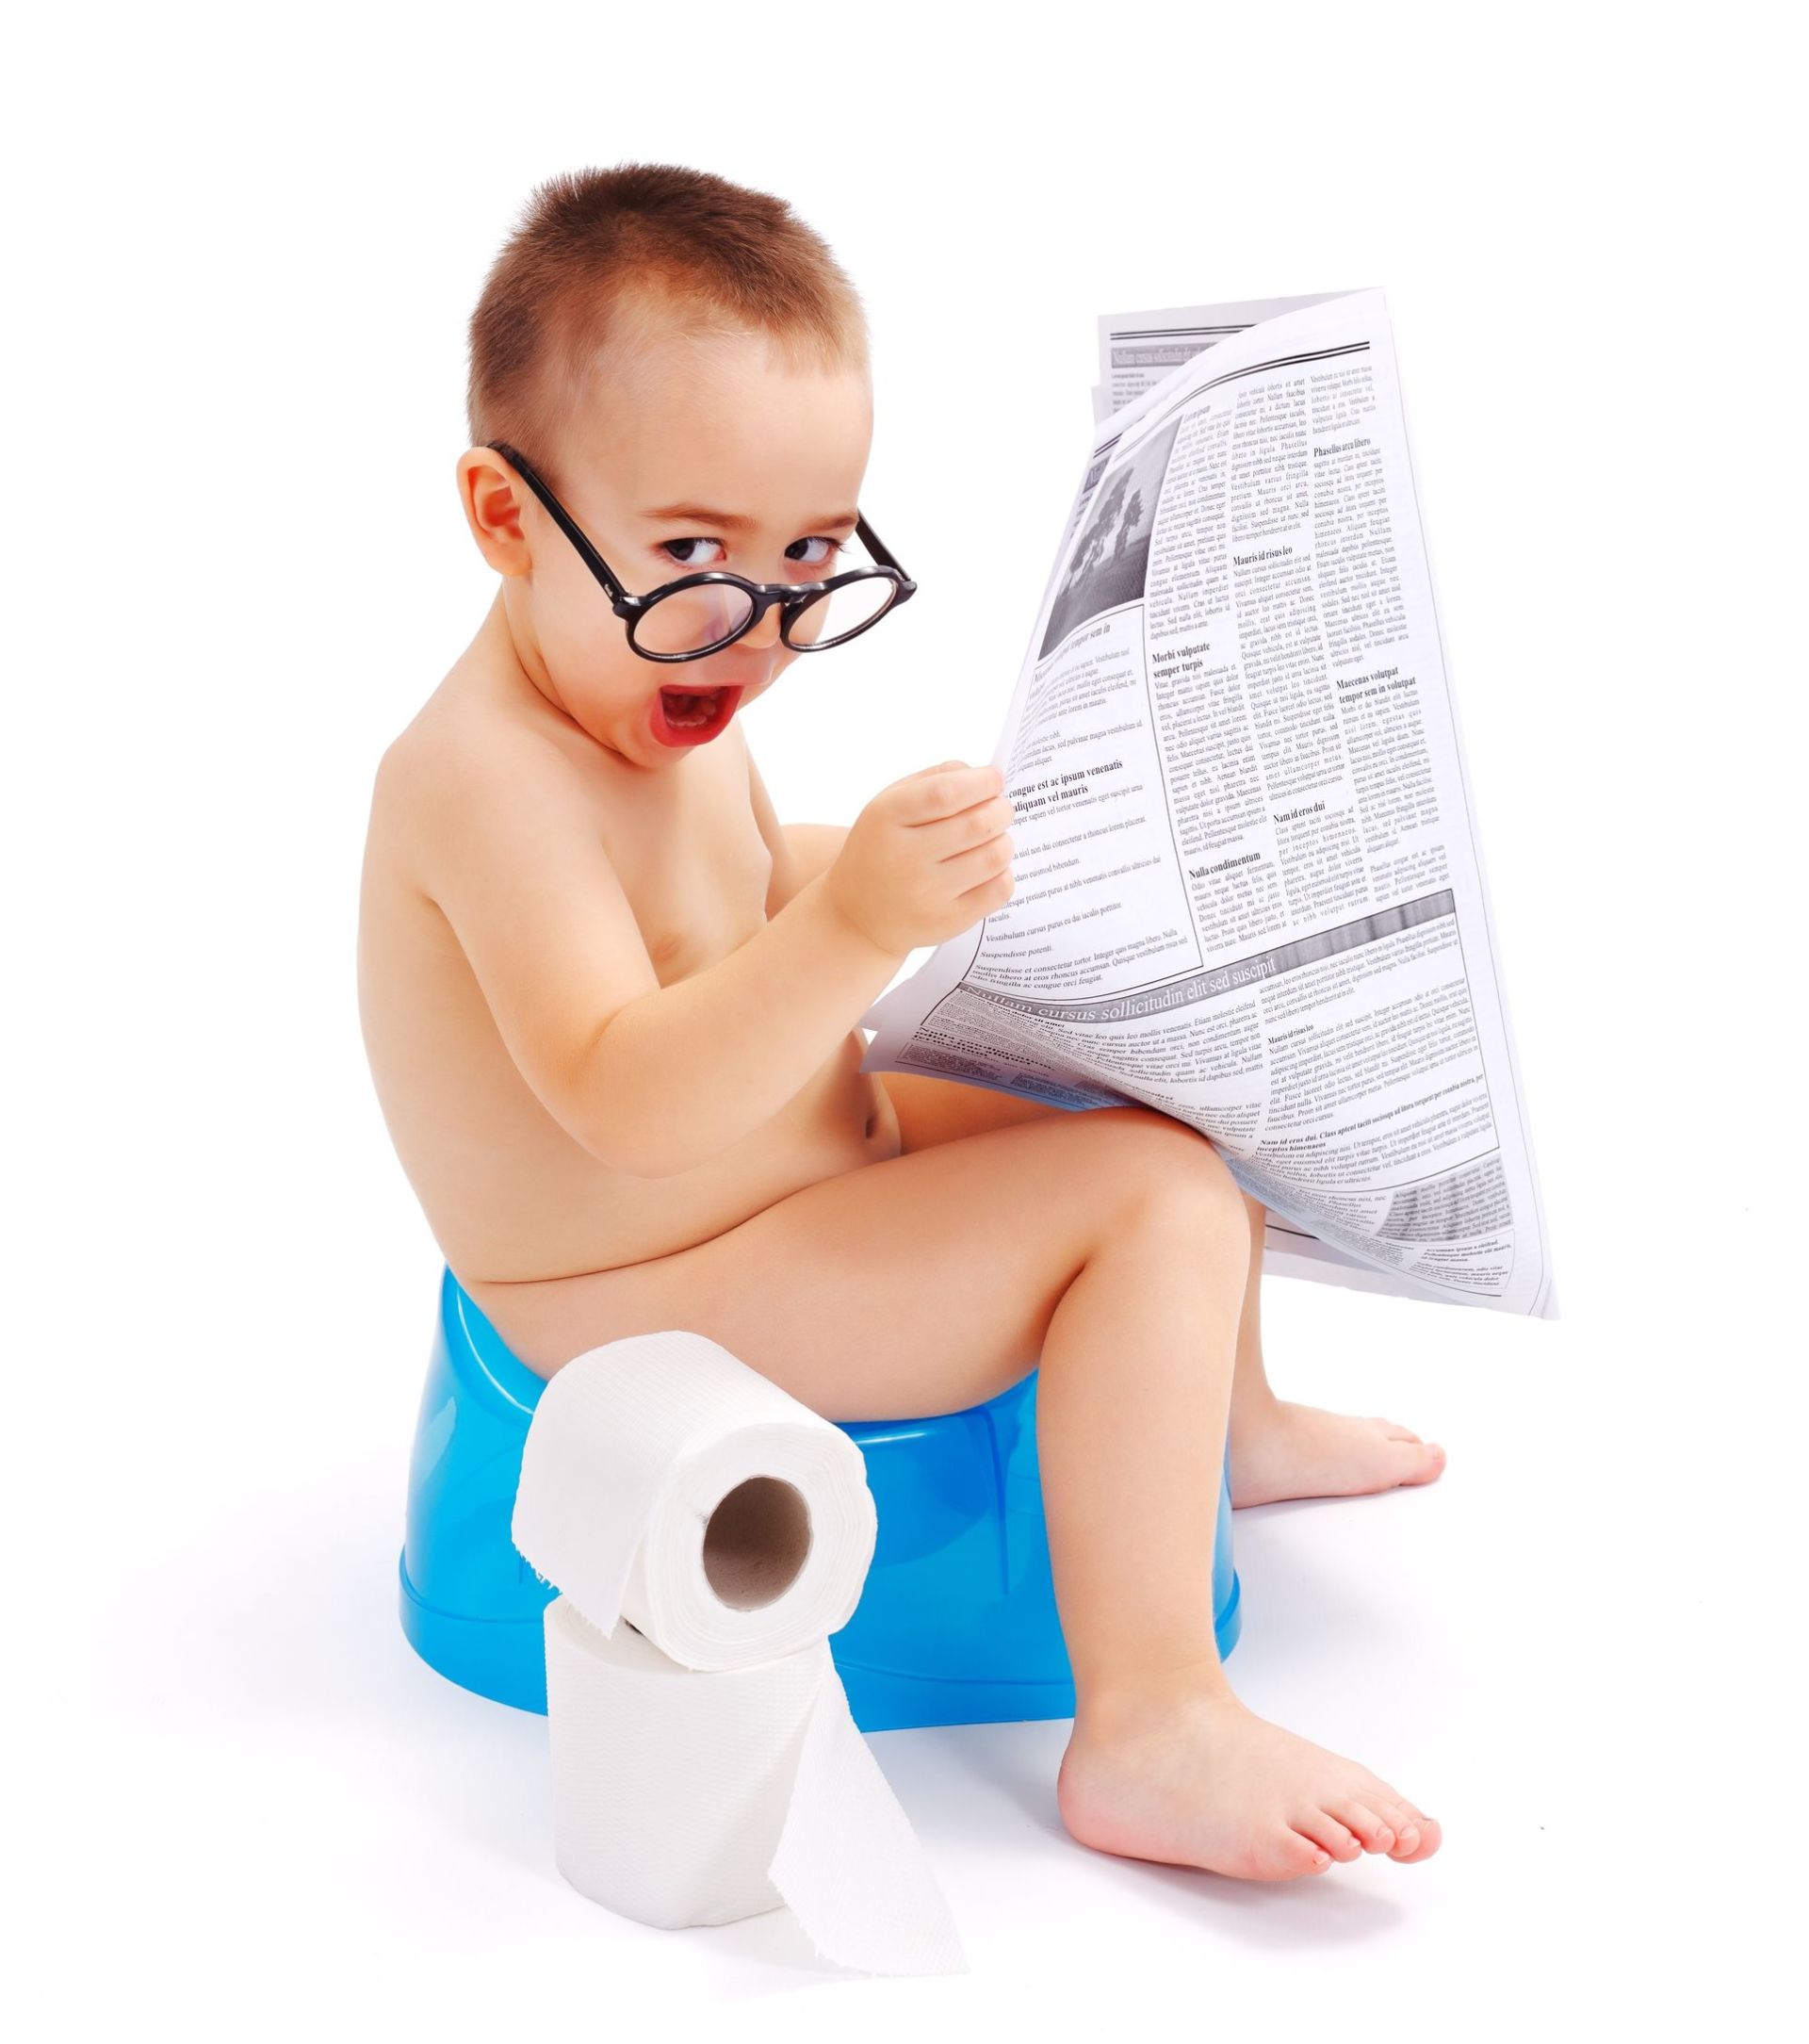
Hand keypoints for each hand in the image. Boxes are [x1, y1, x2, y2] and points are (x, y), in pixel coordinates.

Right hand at [824, 760, 1015, 954]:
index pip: (944, 793)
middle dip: (1001, 809)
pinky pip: (998, 891)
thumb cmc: (882, 848)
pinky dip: (1004, 873)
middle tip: (1001, 808)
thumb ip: (933, 780)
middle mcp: (904, 857)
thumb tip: (982, 775)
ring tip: (995, 838)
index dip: (980, 783)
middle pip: (977, 824)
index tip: (995, 779)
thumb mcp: (889, 805)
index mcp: (886, 818)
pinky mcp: (947, 921)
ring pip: (994, 857)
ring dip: (1005, 840)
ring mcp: (926, 894)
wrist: (857, 915)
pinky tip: (990, 869)